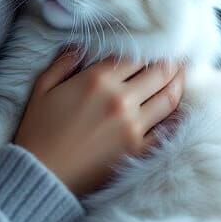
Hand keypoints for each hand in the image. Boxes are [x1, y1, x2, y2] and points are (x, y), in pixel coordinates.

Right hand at [13, 48, 185, 198]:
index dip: (148, 48)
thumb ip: (64, 62)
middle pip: (159, 72)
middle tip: (176, 58)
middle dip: (170, 62)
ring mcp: (133, 126)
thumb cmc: (38, 131)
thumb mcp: (43, 88)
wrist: (41, 175)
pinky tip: (178, 109)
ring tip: (181, 76)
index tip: (154, 47)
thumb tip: (81, 46)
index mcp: (97, 80)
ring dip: (178, 83)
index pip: (136, 55)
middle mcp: (120, 100)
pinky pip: (168, 129)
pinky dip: (176, 117)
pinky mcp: (138, 150)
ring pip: (169, 97)